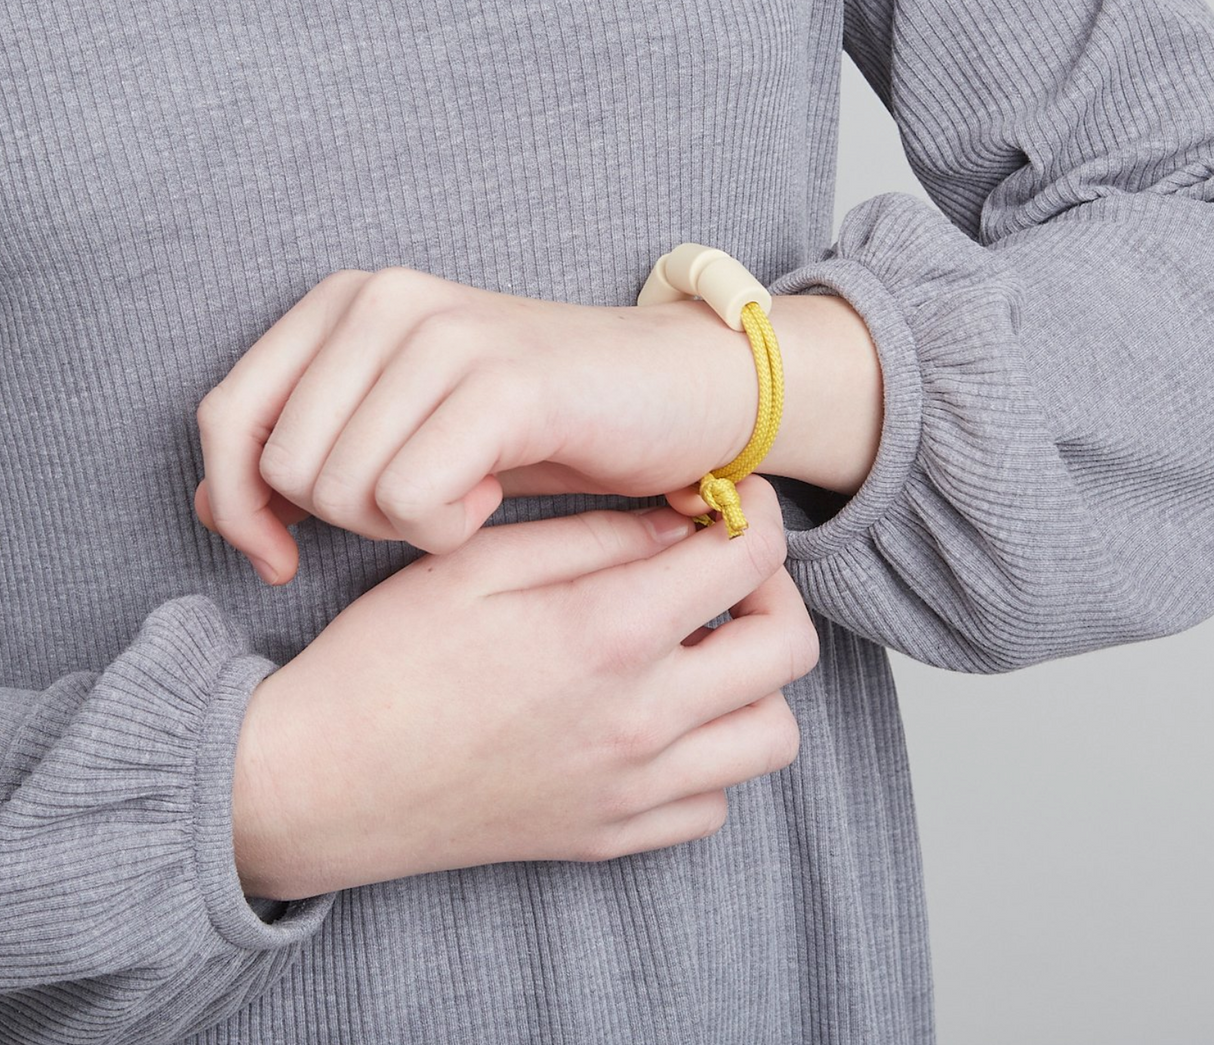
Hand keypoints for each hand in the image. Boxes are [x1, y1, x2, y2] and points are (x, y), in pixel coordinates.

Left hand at [194, 265, 760, 579]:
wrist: (675, 389)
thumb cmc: (536, 420)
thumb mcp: (402, 428)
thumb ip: (305, 451)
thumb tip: (210, 504)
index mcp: (347, 299)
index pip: (226, 415)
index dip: (235, 505)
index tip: (279, 555)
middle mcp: (385, 298)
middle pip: (285, 467)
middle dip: (344, 520)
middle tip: (423, 501)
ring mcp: (444, 333)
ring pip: (343, 489)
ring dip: (403, 525)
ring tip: (467, 490)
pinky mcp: (503, 383)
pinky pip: (411, 501)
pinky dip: (446, 529)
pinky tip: (493, 495)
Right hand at [231, 476, 818, 898]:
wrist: (318, 783)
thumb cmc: (384, 661)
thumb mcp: (478, 563)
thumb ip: (590, 537)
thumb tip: (678, 523)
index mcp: (606, 633)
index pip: (747, 562)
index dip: (758, 515)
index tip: (738, 501)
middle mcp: (640, 718)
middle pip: (787, 650)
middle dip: (774, 590)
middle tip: (725, 569)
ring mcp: (630, 788)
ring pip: (772, 735)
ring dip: (754, 680)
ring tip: (697, 646)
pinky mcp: (609, 837)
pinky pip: (714, 801)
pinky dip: (711, 755)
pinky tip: (658, 716)